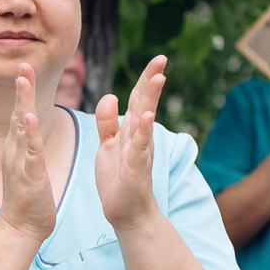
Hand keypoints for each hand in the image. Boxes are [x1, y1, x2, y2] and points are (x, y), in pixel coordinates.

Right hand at [0, 63, 57, 244]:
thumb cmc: (28, 198)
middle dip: (21, 88)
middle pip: (19, 112)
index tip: (25, 68)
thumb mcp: (27, 164)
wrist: (21, 228)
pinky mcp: (29, 175)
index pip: (21, 112)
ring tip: (23, 81)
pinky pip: (30, 151)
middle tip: (22, 63)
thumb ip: (27, 145)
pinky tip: (29, 119)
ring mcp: (20, 161)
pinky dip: (30, 134)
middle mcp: (15, 149)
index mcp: (18, 146)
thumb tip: (27, 129)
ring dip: (23, 102)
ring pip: (22, 127)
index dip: (23, 91)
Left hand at [95, 55, 167, 231]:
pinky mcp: (135, 167)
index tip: (158, 58)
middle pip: (144, 103)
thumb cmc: (118, 179)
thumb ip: (107, 122)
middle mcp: (138, 136)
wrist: (125, 211)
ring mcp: (139, 151)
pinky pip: (139, 147)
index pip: (137, 98)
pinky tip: (146, 117)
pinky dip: (142, 132)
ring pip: (144, 120)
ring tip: (159, 78)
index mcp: (130, 129)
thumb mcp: (108, 145)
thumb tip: (111, 95)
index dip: (145, 78)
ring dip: (151, 99)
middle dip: (152, 80)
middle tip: (162, 58)